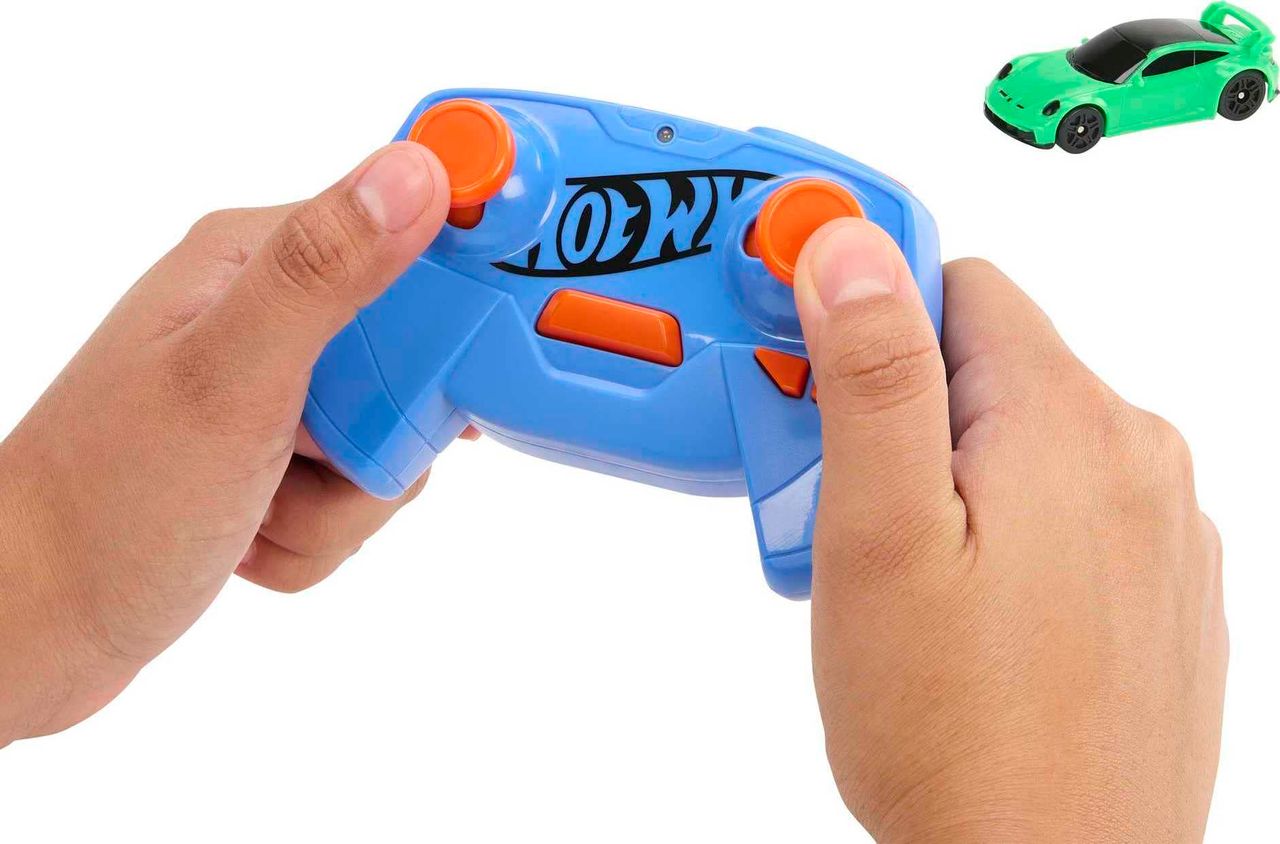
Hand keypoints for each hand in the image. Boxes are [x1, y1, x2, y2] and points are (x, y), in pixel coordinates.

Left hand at [0, 142, 452, 744]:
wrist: (35, 620)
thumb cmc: (107, 500)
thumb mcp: (230, 378)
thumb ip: (325, 273)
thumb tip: (418, 170)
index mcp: (254, 262)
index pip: (407, 236)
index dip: (450, 303)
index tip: (453, 372)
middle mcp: (268, 316)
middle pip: (414, 357)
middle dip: (383, 440)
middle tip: (314, 461)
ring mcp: (275, 390)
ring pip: (393, 438)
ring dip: (343, 503)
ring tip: (262, 512)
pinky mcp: (278, 455)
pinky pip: (358, 491)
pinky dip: (319, 534)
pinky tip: (253, 537)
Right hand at [795, 220, 1225, 840]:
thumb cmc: (960, 733)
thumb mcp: (878, 540)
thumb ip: (872, 379)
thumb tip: (853, 250)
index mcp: (1067, 424)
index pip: (954, 285)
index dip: (863, 317)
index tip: (807, 370)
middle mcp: (1134, 460)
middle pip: (982, 369)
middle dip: (892, 416)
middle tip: (836, 511)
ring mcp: (1155, 528)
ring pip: (1017, 440)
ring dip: (942, 477)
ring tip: (893, 578)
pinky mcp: (1154, 586)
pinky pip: (1059, 508)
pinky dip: (1000, 529)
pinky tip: (959, 610)